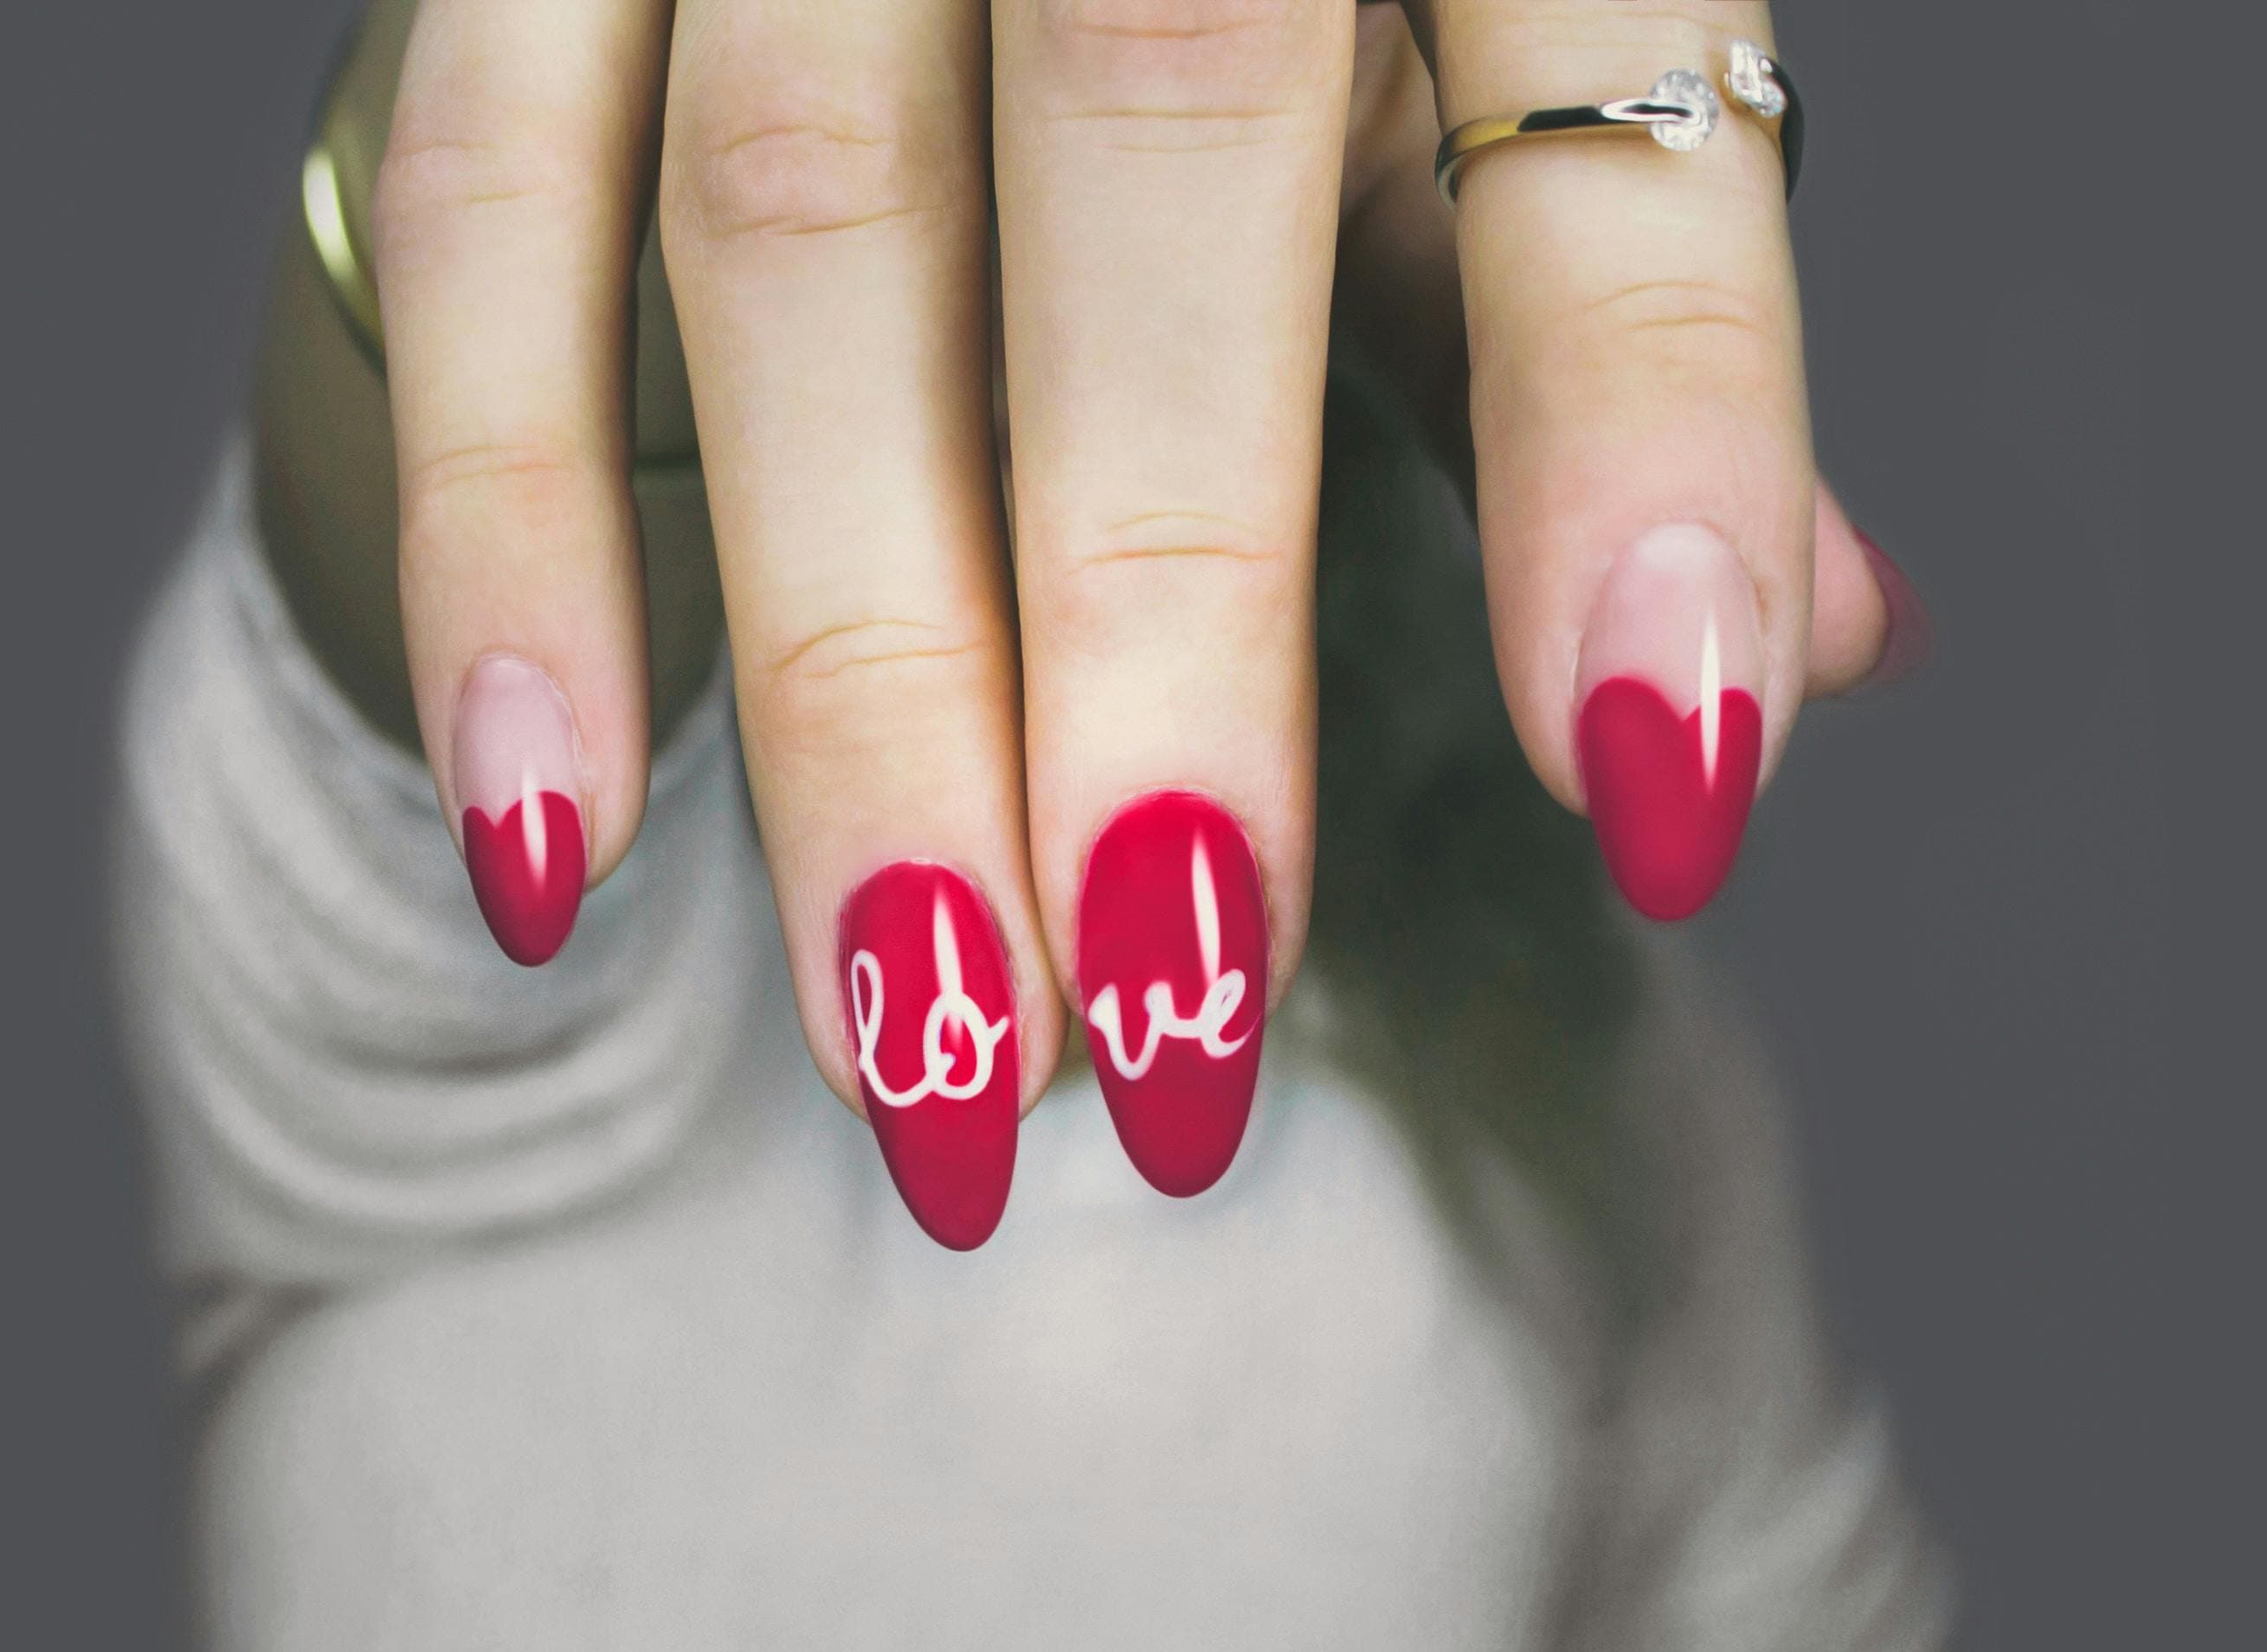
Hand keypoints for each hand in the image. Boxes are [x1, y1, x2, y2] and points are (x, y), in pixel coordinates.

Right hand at [365, 0, 1918, 1246]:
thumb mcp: (1480, 37)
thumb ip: (1589, 311)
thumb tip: (1810, 642)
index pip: (1591, 113)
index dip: (1645, 440)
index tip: (1666, 784)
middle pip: (1152, 137)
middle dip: (1157, 632)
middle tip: (1175, 1021)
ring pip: (792, 223)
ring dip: (850, 680)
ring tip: (923, 1046)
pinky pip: (481, 201)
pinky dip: (508, 530)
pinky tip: (548, 836)